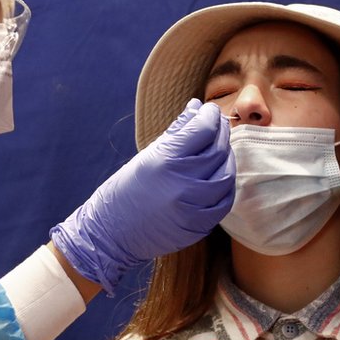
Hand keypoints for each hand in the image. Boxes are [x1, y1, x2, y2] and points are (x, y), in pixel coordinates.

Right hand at [50, 100, 234, 294]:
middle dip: (220, 133)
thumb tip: (197, 106)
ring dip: (226, 158)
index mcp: (164, 161)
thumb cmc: (126, 189)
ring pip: (225, 175)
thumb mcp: (148, 155)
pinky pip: (224, 201)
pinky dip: (225, 185)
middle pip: (217, 150)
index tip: (209, 111)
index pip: (203, 129)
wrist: (112, 232)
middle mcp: (181, 184)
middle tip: (217, 126)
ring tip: (219, 150)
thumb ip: (177, 131)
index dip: (210, 115)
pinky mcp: (199, 226)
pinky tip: (218, 176)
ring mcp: (193, 208)